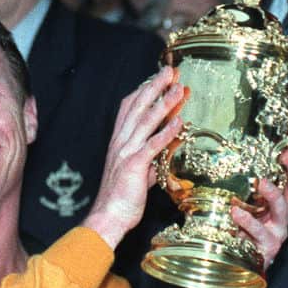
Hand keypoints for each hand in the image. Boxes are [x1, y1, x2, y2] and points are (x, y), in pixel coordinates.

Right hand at [84, 66, 184, 249]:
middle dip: (155, 86)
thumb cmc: (122, 196)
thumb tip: (166, 148)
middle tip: (170, 70)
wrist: (108, 217)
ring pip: (146, 121)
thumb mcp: (139, 172)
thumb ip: (152, 157)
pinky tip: (179, 121)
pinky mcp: (134, 166)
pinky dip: (166, 132)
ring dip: (164, 103)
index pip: (129, 108)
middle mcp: (121, 141)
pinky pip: (152, 145)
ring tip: (179, 89)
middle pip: (138, 106)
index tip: (158, 76)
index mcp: (119, 141)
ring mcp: (126, 152)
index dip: (143, 90)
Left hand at [230, 146, 287, 272]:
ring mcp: (278, 233)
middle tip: (286, 154)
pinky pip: (259, 232)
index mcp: (280, 206)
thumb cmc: (241, 236)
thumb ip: (245, 193)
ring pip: (281, 210)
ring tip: (261, 182)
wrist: (238, 271)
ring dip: (273, 194)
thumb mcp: (246, 210)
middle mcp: (283, 218)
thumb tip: (234, 163)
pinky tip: (235, 211)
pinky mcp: (267, 248)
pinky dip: (247, 221)